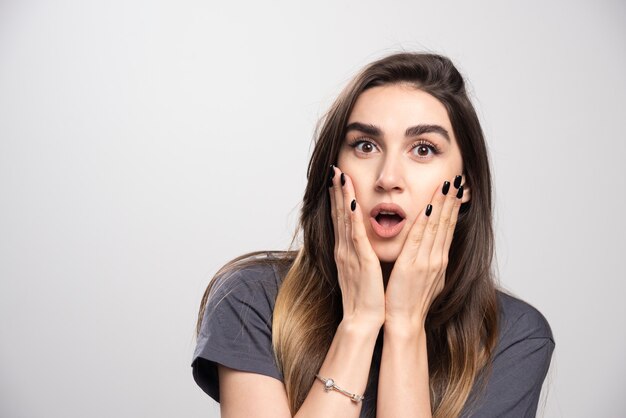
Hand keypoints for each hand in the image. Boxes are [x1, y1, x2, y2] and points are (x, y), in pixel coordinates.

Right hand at [329, 165, 384, 327]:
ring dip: (341, 195)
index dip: (338, 198)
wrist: (362, 320)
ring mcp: (350, 253)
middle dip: (336, 190)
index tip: (337, 180)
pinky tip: (351, 201)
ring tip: (339, 175)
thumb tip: (362, 243)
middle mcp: (344, 249)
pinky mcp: (360, 260)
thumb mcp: (361, 271)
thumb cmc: (365, 298)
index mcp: (346, 251)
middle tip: (333, 169)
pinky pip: (354, 233)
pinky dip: (352, 215)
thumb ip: (360, 255)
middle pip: (338, 213)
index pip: (341, 219)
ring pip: (344, 218)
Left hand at [385, 177, 464, 328]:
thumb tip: (432, 250)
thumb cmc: (410, 301)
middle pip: (446, 223)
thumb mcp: (424, 278)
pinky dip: (424, 221)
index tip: (455, 189)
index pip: (448, 228)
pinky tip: (427, 206)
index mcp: (438, 260)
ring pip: (436, 227)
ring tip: (446, 184)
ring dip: (441, 204)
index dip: (452, 207)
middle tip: (456, 178)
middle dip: (451, 199)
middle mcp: (437, 258)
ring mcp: (427, 261)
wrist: (405, 323)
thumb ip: (428, 261)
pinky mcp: (413, 266)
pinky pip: (419, 238)